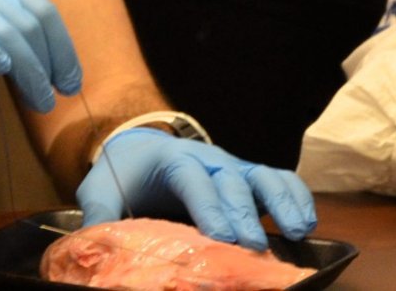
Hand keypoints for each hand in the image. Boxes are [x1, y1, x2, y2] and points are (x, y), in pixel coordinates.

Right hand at [0, 0, 81, 120]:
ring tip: (39, 101)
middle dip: (49, 65)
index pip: (41, 11)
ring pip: (7, 34)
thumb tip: (65, 71)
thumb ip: (21, 46)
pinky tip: (1, 73)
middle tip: (55, 98)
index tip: (71, 82)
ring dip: (29, 73)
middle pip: (29, 23)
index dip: (62, 49)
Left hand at [77, 129, 316, 249]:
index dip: (209, 206)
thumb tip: (89, 246)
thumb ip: (99, 217)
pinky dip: (295, 195)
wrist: (139, 148)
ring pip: (262, 176)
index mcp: (172, 159)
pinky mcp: (247, 177)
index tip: (221, 236)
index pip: (193, 179)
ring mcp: (232, 166)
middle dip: (244, 213)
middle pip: (231, 180)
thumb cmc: (123, 175)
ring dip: (282, 202)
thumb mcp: (101, 192)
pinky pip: (277, 179)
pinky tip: (306, 223)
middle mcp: (208, 158)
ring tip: (298, 231)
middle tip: (254, 246)